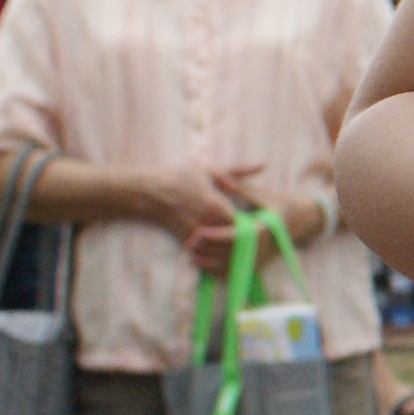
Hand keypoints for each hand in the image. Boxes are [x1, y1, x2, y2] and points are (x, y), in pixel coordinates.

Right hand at [123, 161, 250, 246]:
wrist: (149, 193)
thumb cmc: (181, 178)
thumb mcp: (210, 172)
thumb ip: (240, 171)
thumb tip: (264, 164)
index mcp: (215, 204)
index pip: (242, 223)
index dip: (251, 224)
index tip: (256, 220)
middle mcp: (205, 221)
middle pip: (233, 237)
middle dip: (242, 236)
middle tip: (252, 232)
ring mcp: (194, 232)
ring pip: (220, 246)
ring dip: (229, 244)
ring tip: (237, 237)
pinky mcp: (186, 240)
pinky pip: (206, 250)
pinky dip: (214, 249)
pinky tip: (220, 242)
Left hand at [187, 173, 322, 265]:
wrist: (304, 220)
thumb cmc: (281, 204)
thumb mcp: (261, 194)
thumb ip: (237, 186)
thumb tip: (214, 175)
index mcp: (264, 230)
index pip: (235, 236)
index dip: (215, 236)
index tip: (198, 232)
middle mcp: (263, 248)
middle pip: (229, 253)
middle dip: (207, 249)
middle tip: (188, 243)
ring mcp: (261, 259)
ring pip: (230, 266)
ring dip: (209, 262)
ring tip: (191, 254)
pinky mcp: (257, 265)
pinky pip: (235, 272)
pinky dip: (217, 271)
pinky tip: (202, 264)